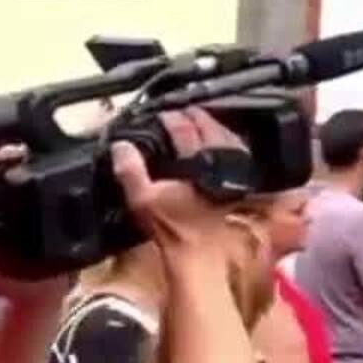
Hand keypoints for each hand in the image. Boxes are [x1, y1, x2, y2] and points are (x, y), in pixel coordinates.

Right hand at [111, 109, 245, 248]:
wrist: (200, 251)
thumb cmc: (172, 228)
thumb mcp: (143, 200)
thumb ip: (130, 171)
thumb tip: (121, 147)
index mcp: (197, 161)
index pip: (185, 130)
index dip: (173, 118)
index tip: (165, 114)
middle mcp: (220, 163)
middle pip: (211, 129)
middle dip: (197, 116)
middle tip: (185, 110)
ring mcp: (234, 173)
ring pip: (229, 138)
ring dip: (215, 126)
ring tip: (203, 120)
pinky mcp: (241, 184)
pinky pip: (239, 154)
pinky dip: (229, 143)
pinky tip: (223, 143)